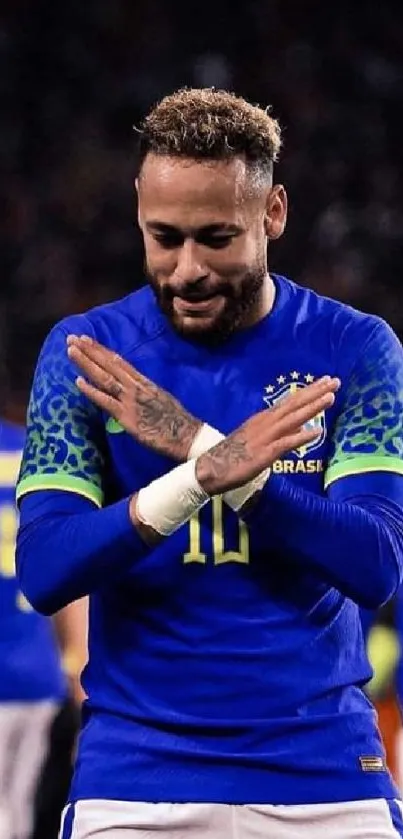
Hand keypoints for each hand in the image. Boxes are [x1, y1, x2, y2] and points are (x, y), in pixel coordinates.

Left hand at [67, 335, 201, 460]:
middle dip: (89, 350)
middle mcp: (136, 386)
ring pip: (104, 377)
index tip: (86, 339)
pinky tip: (78, 381)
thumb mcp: (160, 398)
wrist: (187, 435)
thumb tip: (132, 390)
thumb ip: (144, 392)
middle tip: (71, 337)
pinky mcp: (127, 417)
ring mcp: (130, 400)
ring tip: (71, 351)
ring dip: (87, 363)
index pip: (118, 361)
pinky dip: (92, 391)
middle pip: (108, 364)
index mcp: (144, 381)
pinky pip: (106, 402)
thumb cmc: (176, 421)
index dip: (100, 350)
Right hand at [195, 376, 340, 494]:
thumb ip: (280, 432)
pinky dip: (302, 437)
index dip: (309, 391)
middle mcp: (267, 423)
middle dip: (316, 392)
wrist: (212, 467)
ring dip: (313, 407)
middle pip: (295, 404)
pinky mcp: (265, 453)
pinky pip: (287, 443)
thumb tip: (301, 428)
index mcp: (265, 418)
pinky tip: (318, 432)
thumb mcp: (259, 438)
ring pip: (294, 418)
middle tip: (335, 380)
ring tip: (331, 397)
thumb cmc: (234, 455)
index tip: (326, 380)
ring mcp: (266, 436)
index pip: (291, 401)